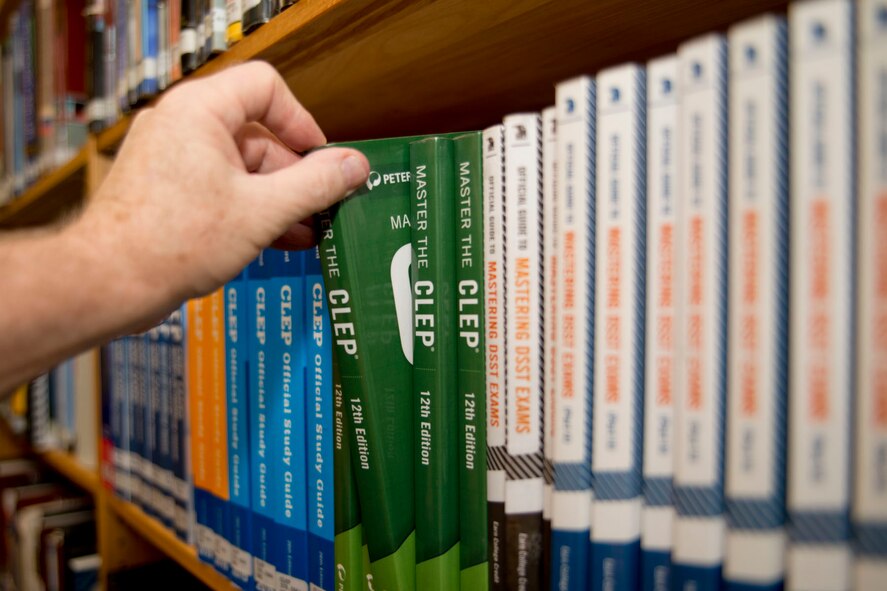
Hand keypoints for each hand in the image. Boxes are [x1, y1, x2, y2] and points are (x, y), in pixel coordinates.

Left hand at [75, 60, 368, 314]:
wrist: (108, 282)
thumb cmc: (172, 242)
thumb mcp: (263, 212)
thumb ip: (315, 185)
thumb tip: (356, 166)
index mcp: (201, 111)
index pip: (266, 88)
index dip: (302, 122)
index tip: (323, 161)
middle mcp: (182, 124)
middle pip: (258, 133)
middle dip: (295, 174)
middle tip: (323, 206)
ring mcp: (171, 157)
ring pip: (242, 166)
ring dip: (278, 197)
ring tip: (307, 232)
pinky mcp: (166, 188)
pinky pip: (221, 186)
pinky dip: (250, 207)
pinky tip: (278, 239)